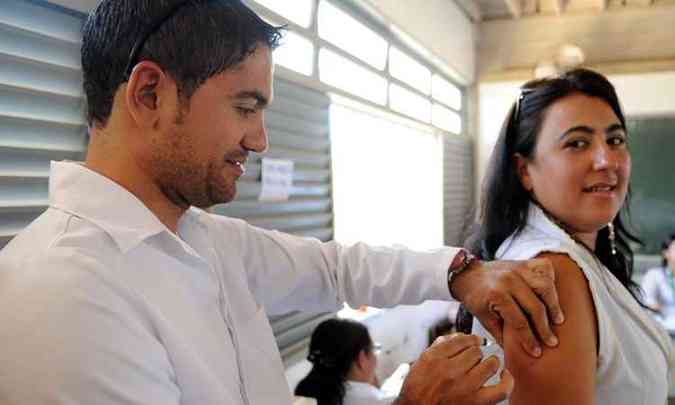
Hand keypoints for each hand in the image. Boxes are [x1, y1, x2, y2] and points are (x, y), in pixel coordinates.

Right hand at [394, 333, 513, 404]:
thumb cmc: (418, 390)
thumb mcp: (421, 362)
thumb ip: (440, 346)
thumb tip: (461, 336)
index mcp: (434, 358)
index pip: (461, 339)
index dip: (470, 339)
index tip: (474, 341)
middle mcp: (449, 371)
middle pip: (476, 350)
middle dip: (476, 353)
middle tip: (474, 360)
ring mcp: (464, 387)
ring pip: (490, 364)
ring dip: (489, 363)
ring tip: (486, 367)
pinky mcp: (476, 402)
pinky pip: (501, 388)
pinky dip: (507, 380)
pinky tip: (504, 375)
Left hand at [450, 258, 564, 356]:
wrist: (468, 274)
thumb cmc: (476, 298)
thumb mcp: (484, 319)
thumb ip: (501, 335)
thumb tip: (518, 355)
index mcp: (496, 295)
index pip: (519, 322)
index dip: (529, 340)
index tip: (537, 352)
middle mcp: (508, 281)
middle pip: (536, 306)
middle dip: (545, 328)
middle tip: (552, 342)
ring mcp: (517, 269)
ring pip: (545, 285)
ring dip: (554, 304)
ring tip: (558, 320)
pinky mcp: (523, 263)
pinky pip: (544, 267)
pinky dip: (552, 279)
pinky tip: (553, 294)